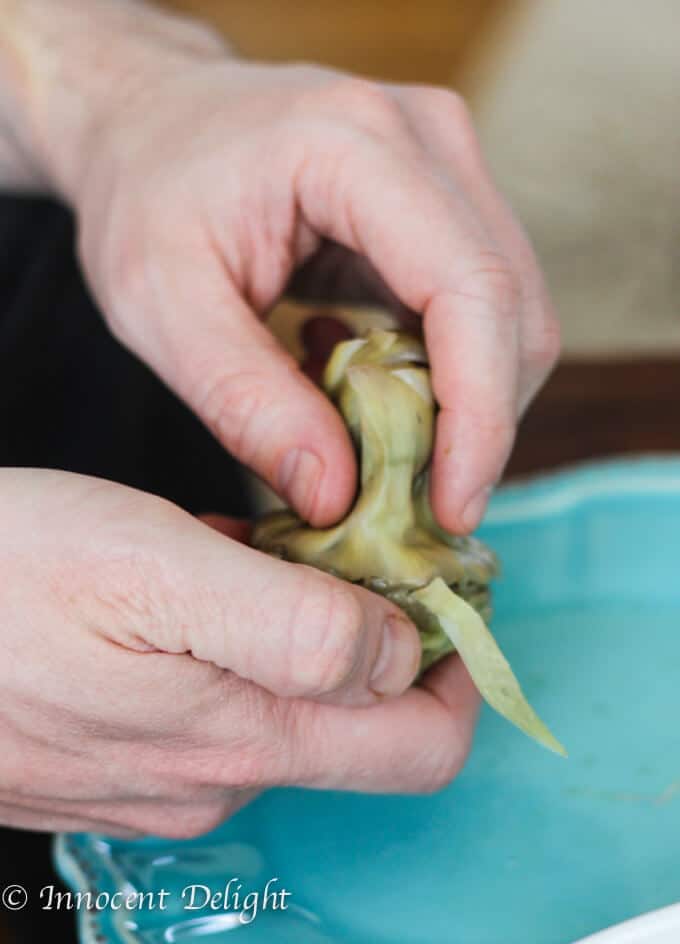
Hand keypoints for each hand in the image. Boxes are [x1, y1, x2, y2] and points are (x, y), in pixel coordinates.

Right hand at [0, 469, 477, 836]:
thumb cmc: (8, 579)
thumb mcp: (162, 570)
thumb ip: (295, 626)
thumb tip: (396, 654)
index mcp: (247, 740)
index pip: (420, 745)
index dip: (453, 665)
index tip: (442, 584)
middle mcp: (220, 780)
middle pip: (361, 728)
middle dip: (378, 638)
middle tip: (347, 548)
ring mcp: (169, 780)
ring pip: (288, 707)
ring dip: (297, 628)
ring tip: (248, 551)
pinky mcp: (125, 762)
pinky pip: (220, 704)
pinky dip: (234, 641)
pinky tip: (187, 583)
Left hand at [3, 0, 559, 532]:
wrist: (149, 119)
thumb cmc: (143, 195)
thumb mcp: (161, 308)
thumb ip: (246, 405)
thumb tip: (335, 498)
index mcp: (356, 145)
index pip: (469, 290)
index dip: (478, 415)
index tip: (452, 509)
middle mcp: (429, 138)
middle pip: (512, 311)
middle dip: (476, 426)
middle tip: (412, 505)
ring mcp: (447, 164)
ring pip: (509, 317)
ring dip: (462, 406)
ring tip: (375, 445)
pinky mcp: (444, 202)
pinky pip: (478, 310)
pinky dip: (441, 375)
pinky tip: (367, 388)